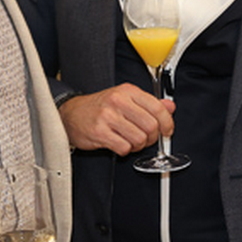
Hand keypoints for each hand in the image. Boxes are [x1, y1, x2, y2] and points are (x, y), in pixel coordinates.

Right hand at [58, 85, 174, 154]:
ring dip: (138, 145)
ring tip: (131, 141)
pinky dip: (125, 150)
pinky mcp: (99, 132)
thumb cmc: (99, 107)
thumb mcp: (126, 99)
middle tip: (146, 139)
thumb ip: (150, 103)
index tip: (167, 130)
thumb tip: (170, 107)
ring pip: (139, 138)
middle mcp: (118, 101)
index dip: (167, 122)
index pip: (157, 107)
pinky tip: (120, 144)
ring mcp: (108, 117)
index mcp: (128, 91)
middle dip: (152, 137)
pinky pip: (124, 147)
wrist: (71, 114)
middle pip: (150, 125)